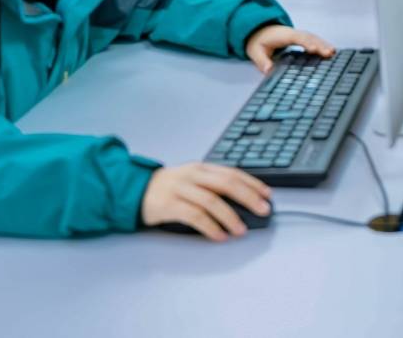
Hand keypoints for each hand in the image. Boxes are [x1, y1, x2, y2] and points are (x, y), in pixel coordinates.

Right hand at [141, 162, 270, 240]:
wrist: (135, 190)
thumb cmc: (170, 188)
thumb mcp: (193, 180)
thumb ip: (213, 187)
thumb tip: (244, 202)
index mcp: (201, 168)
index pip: (232, 172)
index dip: (252, 183)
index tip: (267, 195)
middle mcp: (192, 175)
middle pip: (226, 183)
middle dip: (248, 197)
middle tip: (262, 210)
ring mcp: (180, 189)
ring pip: (211, 200)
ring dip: (230, 216)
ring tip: (240, 230)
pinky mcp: (168, 205)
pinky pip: (194, 216)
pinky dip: (210, 227)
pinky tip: (219, 235)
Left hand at [245, 24, 335, 73]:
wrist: (258, 30)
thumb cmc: (258, 41)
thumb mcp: (255, 52)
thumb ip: (262, 61)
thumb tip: (268, 71)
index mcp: (283, 35)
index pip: (296, 38)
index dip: (305, 43)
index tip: (313, 49)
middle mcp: (293, 33)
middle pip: (308, 37)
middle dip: (319, 45)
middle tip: (329, 53)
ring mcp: (298, 35)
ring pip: (313, 38)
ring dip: (323, 44)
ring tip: (333, 53)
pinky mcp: (301, 39)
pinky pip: (313, 40)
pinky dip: (321, 44)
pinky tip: (329, 51)